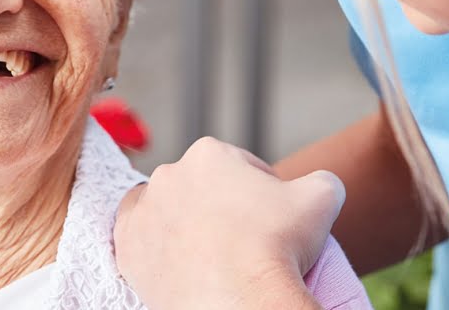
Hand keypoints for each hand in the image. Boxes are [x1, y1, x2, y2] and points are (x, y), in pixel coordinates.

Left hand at [115, 137, 345, 308]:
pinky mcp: (127, 248)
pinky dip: (159, 251)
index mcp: (209, 153)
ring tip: (212, 254)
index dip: (261, 192)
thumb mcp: (322, 198)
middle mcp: (167, 175)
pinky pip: (142, 243)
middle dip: (221, 208)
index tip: (270, 217)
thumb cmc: (276, 247)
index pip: (241, 168)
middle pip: (202, 190)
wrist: (239, 301)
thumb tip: (321, 186)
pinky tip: (183, 263)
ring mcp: (143, 212)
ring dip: (186, 226)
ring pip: (169, 214)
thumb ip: (321, 179)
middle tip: (244, 239)